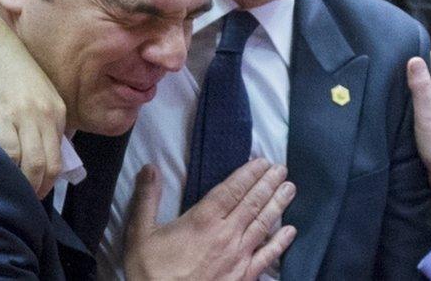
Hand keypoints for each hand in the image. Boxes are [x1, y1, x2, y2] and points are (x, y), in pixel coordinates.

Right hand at [0, 11, 65, 197]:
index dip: (48, 179)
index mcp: (58, 111)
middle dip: (40, 189)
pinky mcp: (0, 115)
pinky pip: (10, 153)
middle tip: (25, 202)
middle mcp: (47, 115)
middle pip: (50, 165)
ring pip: (34, 165)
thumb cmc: (8, 66)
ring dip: (25, 187)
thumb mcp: (36, 93)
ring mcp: (25, 116)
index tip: (36, 190)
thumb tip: (38, 150)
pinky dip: (7, 171)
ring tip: (12, 196)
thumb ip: (42, 118)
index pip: (60, 155)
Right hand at [124, 159, 296, 280]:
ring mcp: (238, 257)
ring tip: (290, 189)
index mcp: (203, 220)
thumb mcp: (140, 234)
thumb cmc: (150, 274)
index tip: (262, 161)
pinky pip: (267, 257)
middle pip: (252, 202)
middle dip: (269, 183)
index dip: (249, 173)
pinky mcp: (244, 277)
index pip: (232, 189)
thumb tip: (149, 168)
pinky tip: (291, 231)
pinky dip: (280, 243)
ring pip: (263, 224)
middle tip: (281, 169)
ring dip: (278, 204)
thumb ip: (146, 199)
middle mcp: (226, 235)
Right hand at [407, 53, 430, 220]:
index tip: (405, 38)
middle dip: (414, 65)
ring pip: (423, 93)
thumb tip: (415, 58)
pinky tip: (398, 107)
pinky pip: (419, 109)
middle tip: (393, 55)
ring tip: (392, 77)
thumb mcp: (427, 112)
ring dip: (411, 85)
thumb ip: (421, 87)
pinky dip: (409, 103)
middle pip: (428, 76)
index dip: (421, 49)